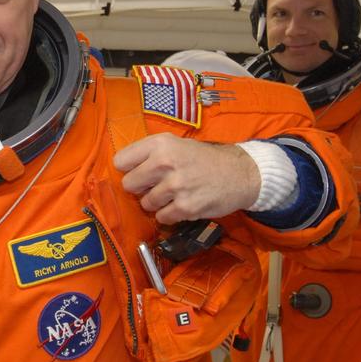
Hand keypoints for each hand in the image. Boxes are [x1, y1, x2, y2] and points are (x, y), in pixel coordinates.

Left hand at [113, 134, 261, 223]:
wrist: (239, 173)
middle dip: (141, 187)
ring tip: (175, 193)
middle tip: (157, 184)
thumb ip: (149, 152)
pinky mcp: (186, 207)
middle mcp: (165, 162)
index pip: (121, 160)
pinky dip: (169, 214)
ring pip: (145, 203)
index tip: (139, 171)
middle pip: (129, 184)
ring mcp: (175, 186)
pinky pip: (162, 217)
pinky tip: (183, 203)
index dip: (129, 168)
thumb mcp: (176, 143)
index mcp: (160, 143)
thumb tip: (122, 168)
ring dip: (157, 202)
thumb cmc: (203, 159)